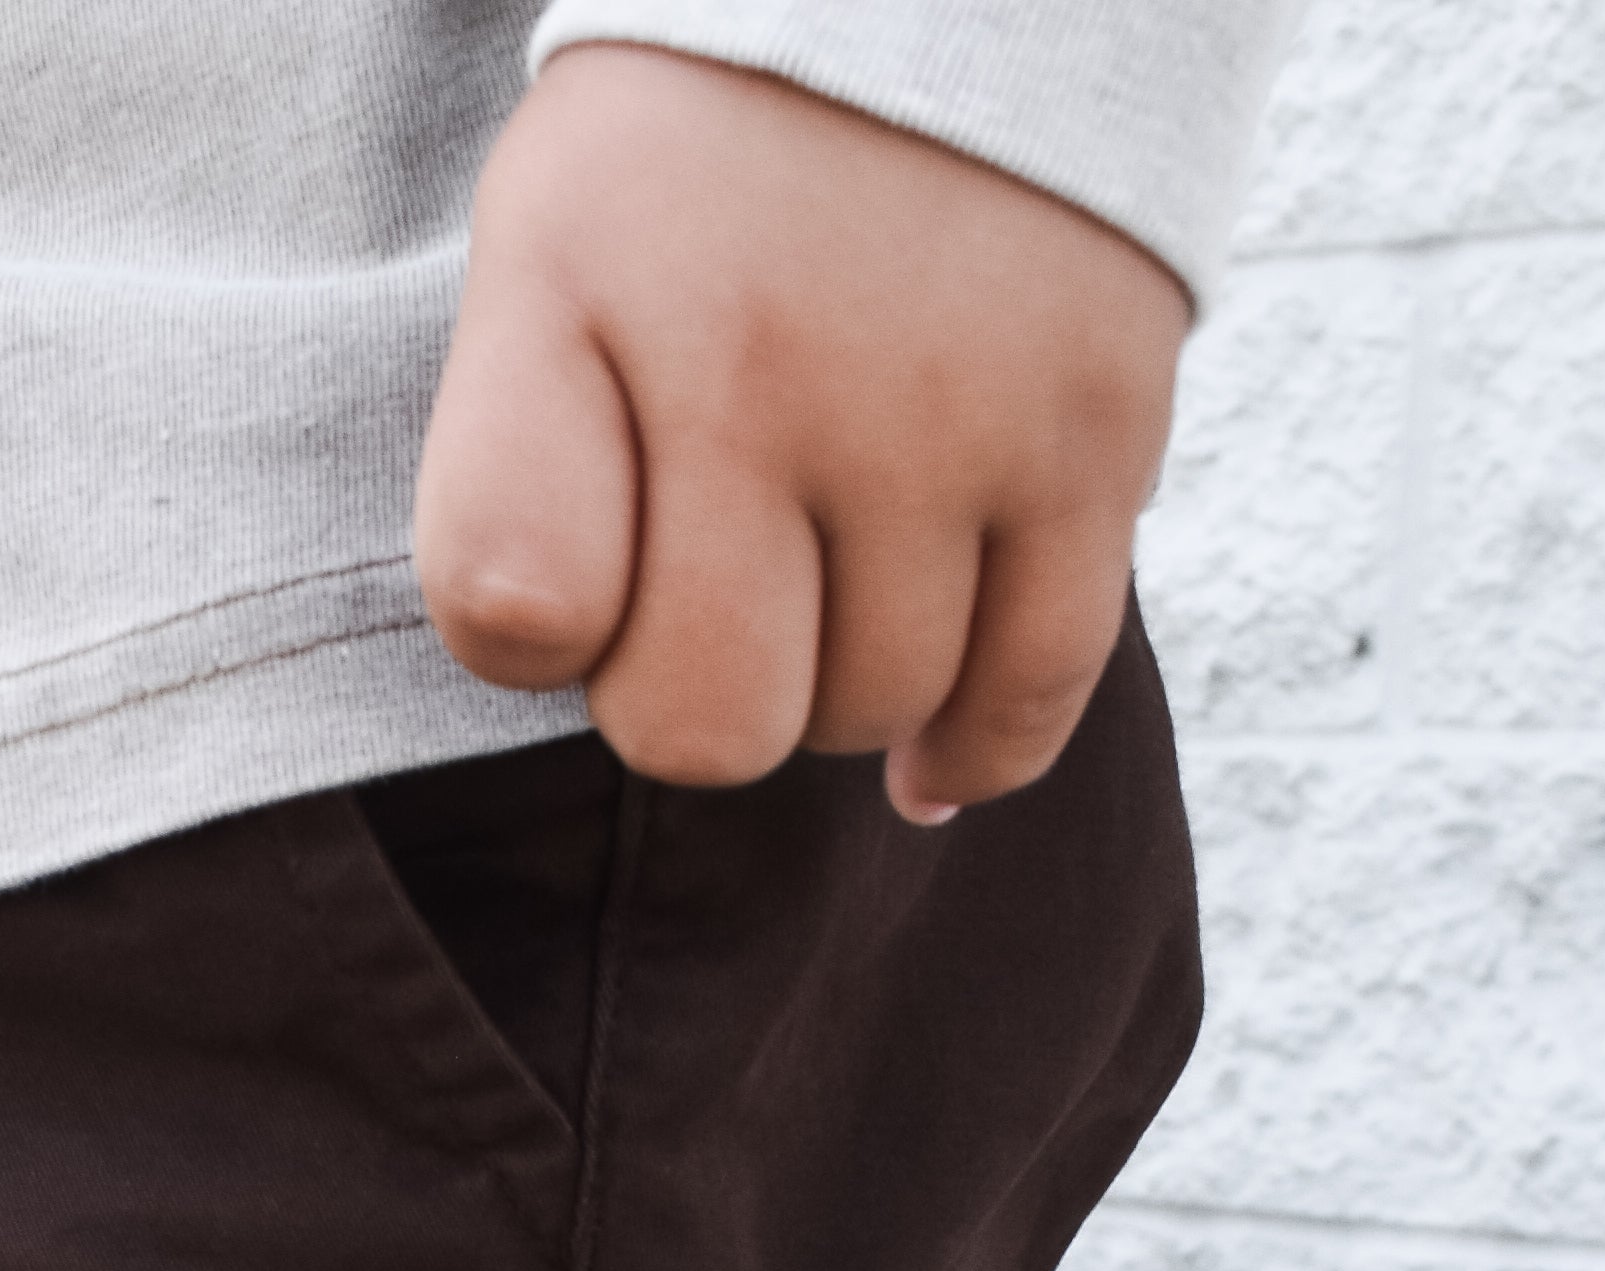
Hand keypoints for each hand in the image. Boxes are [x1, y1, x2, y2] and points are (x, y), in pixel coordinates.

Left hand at [415, 48, 1189, 815]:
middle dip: (696, 690)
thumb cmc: (703, 177)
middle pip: (706, 723)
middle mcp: (765, 361)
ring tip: (829, 568)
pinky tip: (926, 758)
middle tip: (717, 582)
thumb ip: (519, 475)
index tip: (575, 569)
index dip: (541, 634)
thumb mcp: (544, 254)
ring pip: (866, 710)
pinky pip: (1025, 692)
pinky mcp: (1094, 435)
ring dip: (835, 683)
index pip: (510, 607)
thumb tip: (582, 678)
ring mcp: (945, 408)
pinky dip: (969, 750)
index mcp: (584, 296)